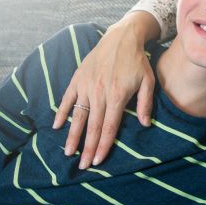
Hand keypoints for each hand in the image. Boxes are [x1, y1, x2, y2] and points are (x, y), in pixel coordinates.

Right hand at [54, 11, 160, 168]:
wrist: (121, 37)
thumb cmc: (137, 61)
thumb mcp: (148, 81)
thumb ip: (145, 103)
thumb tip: (144, 124)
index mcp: (117, 96)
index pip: (109, 127)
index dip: (103, 146)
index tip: (97, 161)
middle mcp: (99, 93)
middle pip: (93, 127)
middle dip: (88, 148)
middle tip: (83, 166)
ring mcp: (86, 86)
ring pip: (79, 116)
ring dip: (73, 136)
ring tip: (68, 153)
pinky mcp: (77, 79)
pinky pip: (67, 99)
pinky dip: (61, 112)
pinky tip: (57, 126)